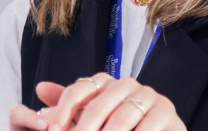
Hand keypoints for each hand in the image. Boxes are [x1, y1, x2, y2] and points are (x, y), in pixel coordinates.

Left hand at [11, 73, 185, 130]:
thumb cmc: (119, 129)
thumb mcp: (90, 119)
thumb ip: (68, 107)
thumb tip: (40, 88)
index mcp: (106, 82)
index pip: (78, 91)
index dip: (62, 112)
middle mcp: (126, 84)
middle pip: (97, 107)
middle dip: (83, 130)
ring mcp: (148, 96)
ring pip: (121, 118)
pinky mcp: (167, 111)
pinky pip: (147, 127)